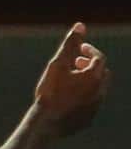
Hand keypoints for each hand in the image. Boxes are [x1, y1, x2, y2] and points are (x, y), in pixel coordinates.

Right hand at [34, 22, 109, 136]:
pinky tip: (69, 97)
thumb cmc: (50, 91)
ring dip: (88, 81)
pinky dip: (85, 95)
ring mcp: (96, 106)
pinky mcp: (89, 119)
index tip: (78, 49)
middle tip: (75, 63)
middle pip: (102, 72)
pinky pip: (91, 103)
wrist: (46, 123)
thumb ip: (70, 44)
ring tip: (71, 80)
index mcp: (94, 77)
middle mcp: (100, 91)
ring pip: (98, 88)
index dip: (89, 50)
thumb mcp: (58, 64)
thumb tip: (80, 25)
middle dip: (90, 65)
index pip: (98, 57)